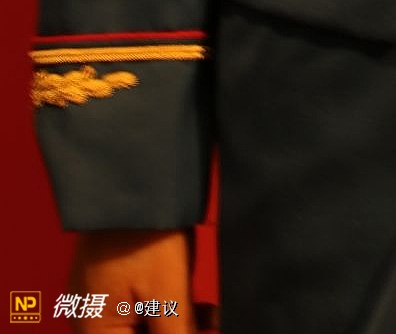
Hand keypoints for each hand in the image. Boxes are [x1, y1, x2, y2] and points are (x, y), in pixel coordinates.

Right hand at [68, 228, 198, 329]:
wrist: (136, 176)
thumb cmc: (144, 233)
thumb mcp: (168, 296)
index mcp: (93, 332)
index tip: (189, 333)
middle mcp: (88, 321)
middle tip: (204, 326)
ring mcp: (98, 300)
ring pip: (139, 329)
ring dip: (173, 328)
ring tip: (207, 318)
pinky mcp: (111, 282)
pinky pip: (138, 312)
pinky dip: (167, 313)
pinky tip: (200, 309)